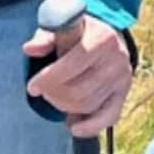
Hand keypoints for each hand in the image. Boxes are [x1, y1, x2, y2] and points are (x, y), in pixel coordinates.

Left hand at [22, 12, 133, 138]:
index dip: (48, 79)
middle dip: (54, 94)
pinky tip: (74, 127)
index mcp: (101, 37)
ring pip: (88, 105)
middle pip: (78, 90)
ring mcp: (122, 77)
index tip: (32, 87)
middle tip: (43, 91)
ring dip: (65, 107)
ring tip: (55, 98)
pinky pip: (109, 117)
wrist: (109, 32)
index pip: (71, 65)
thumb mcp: (61, 26)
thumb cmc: (79, 30)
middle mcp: (116, 58)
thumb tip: (29, 49)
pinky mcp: (124, 92)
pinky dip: (90, 127)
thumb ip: (45, 37)